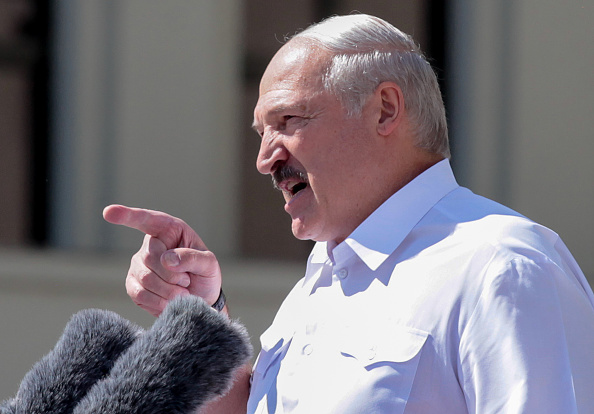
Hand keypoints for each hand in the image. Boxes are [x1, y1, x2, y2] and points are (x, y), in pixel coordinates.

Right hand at [103, 205, 221, 316]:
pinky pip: (140, 294)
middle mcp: (150, 244)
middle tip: (187, 281)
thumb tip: (166, 259)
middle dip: (173, 275)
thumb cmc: (205, 275)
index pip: (146, 220)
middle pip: (150, 257)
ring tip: (182, 291)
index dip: (127, 216)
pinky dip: (159, 302)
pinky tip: (169, 302)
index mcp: (169, 230)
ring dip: (169, 290)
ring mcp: (138, 265)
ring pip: (146, 278)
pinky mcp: (133, 285)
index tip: (109, 212)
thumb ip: (192, 258)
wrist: (200, 301)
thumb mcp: (209, 264)